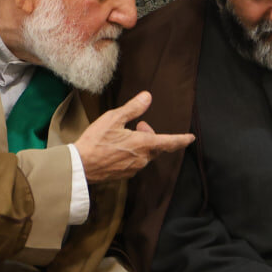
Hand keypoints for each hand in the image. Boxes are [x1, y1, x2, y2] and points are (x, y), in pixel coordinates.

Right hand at [74, 91, 194, 183]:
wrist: (80, 166)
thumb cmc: (96, 140)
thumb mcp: (114, 118)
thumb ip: (133, 108)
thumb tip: (147, 97)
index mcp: (143, 145)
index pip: (170, 142)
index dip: (182, 139)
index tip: (191, 138)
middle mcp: (142, 159)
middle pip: (156, 147)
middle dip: (152, 135)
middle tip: (139, 124)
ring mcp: (133, 168)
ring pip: (145, 155)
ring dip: (141, 144)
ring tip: (126, 135)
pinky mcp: (124, 175)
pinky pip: (134, 162)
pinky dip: (132, 153)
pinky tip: (118, 148)